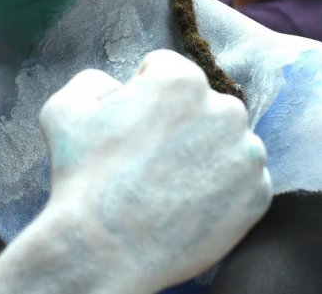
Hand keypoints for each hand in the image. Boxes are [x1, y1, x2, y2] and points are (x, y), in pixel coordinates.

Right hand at [32, 49, 271, 292]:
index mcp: (181, 79)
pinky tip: (187, 205)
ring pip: (226, 142)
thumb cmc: (81, 177)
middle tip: (149, 159)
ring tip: (167, 185)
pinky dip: (221, 191)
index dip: (141, 96)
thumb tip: (117, 88)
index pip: (165, 71)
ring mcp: (246, 153)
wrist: (105, 250)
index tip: (130, 127)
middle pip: (202, 105)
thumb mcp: (64, 108)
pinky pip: (241, 182)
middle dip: (180, 124)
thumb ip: (94, 81)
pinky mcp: (257, 194)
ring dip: (204, 155)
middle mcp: (224, 108)